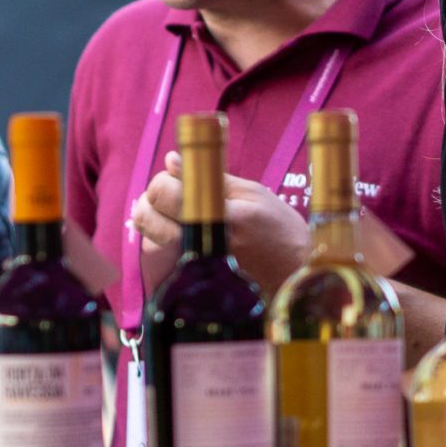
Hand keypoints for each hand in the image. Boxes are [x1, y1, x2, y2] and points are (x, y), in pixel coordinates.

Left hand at [133, 152, 313, 295]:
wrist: (297, 275)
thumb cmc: (281, 230)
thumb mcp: (253, 194)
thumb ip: (211, 177)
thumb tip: (172, 161)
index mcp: (222, 214)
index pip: (165, 192)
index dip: (163, 181)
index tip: (176, 179)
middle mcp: (206, 243)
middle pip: (148, 218)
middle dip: (151, 203)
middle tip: (168, 199)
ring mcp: (197, 268)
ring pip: (149, 243)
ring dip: (154, 227)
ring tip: (174, 220)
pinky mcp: (194, 285)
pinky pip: (160, 266)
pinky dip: (161, 250)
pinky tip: (178, 242)